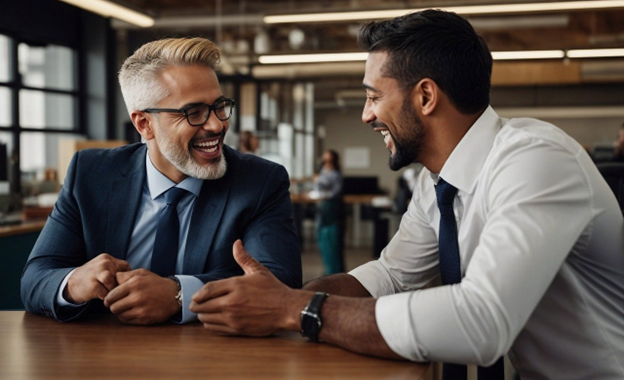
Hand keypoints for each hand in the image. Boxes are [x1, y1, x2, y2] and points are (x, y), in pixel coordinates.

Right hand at [64, 253, 130, 303]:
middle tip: (116, 291)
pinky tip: (102, 297)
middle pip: (120, 276)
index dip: (126, 277)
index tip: (124, 285)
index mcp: (107, 258)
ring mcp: (97, 273)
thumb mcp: (102, 268)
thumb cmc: (91, 278)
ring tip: (109, 294)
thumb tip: (134, 278)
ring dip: (112, 291)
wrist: (71, 284)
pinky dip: (105, 297)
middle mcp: (103, 263)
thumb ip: (115, 269)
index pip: (125, 266)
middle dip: (119, 285)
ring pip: (113, 283)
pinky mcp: (93, 285)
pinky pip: (106, 293)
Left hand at [103, 269, 179, 324]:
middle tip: (118, 304)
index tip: (110, 299)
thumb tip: (112, 279)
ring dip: (120, 312)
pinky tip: (133, 311)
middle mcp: (137, 297)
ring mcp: (141, 309)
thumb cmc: (156, 283)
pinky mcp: (145, 319)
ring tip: (126, 308)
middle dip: (113, 306)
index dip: (108, 299)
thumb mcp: (142, 273)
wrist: (174, 294)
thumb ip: (125, 275)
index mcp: (134, 284)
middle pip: (113, 307)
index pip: (111, 296)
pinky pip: (128, 320)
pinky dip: (128, 317)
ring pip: (119, 315)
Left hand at [190, 240, 310, 335]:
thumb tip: (236, 243)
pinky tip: (213, 321)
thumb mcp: (258, 270)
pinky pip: (215, 329)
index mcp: (236, 285)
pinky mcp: (237, 329)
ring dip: (203, 316)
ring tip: (205, 312)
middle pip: (202, 305)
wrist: (287, 309)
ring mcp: (234, 317)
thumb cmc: (273, 289)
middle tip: (195, 305)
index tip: (195, 296)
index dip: (198, 294)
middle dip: (196, 305)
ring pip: (206, 319)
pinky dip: (210, 325)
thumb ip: (244, 257)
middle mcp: (232, 302)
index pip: (207, 289)